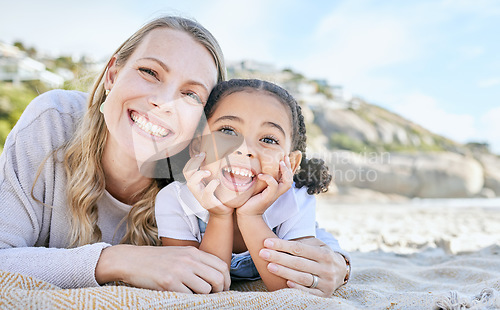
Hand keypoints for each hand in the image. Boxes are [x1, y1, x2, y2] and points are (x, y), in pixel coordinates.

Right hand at [95, 244, 229, 292]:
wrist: (131, 260)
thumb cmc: (156, 260)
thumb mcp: (179, 254)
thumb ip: (197, 262)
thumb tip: (216, 277)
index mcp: (193, 252)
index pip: (222, 265)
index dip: (227, 280)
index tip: (223, 288)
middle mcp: (189, 260)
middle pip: (218, 279)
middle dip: (220, 291)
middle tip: (214, 297)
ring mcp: (179, 271)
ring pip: (205, 290)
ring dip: (202, 296)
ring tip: (193, 295)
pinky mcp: (169, 283)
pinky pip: (188, 296)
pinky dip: (187, 299)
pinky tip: (180, 295)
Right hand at [183, 152, 232, 215]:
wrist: (223, 213)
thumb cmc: (220, 196)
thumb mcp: (215, 183)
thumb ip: (214, 173)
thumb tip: (221, 156)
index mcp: (197, 184)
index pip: (187, 171)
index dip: (191, 161)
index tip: (201, 154)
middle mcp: (196, 190)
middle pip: (187, 174)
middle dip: (193, 163)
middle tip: (203, 156)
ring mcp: (201, 197)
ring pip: (191, 184)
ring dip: (199, 174)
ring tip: (209, 172)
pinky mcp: (208, 203)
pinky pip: (207, 192)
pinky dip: (212, 184)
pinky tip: (218, 181)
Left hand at [237, 157, 292, 216]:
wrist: (245, 214)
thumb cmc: (248, 199)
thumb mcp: (255, 186)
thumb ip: (258, 178)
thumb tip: (255, 165)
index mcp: (275, 188)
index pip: (287, 177)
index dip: (288, 167)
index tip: (285, 157)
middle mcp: (277, 191)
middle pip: (290, 179)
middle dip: (289, 167)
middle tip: (284, 158)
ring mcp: (274, 195)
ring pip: (287, 183)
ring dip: (285, 171)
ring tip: (279, 163)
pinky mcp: (268, 197)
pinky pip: (274, 185)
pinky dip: (268, 178)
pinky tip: (260, 175)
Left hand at [258, 237, 346, 296]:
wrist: (342, 273)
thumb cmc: (322, 256)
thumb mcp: (318, 246)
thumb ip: (303, 244)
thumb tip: (280, 243)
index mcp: (324, 254)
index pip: (299, 249)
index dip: (282, 245)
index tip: (266, 242)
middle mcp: (327, 268)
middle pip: (298, 262)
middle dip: (279, 257)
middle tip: (262, 253)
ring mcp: (326, 282)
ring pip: (302, 277)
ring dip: (284, 272)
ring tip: (269, 266)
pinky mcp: (324, 295)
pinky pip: (309, 292)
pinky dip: (298, 288)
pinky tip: (286, 282)